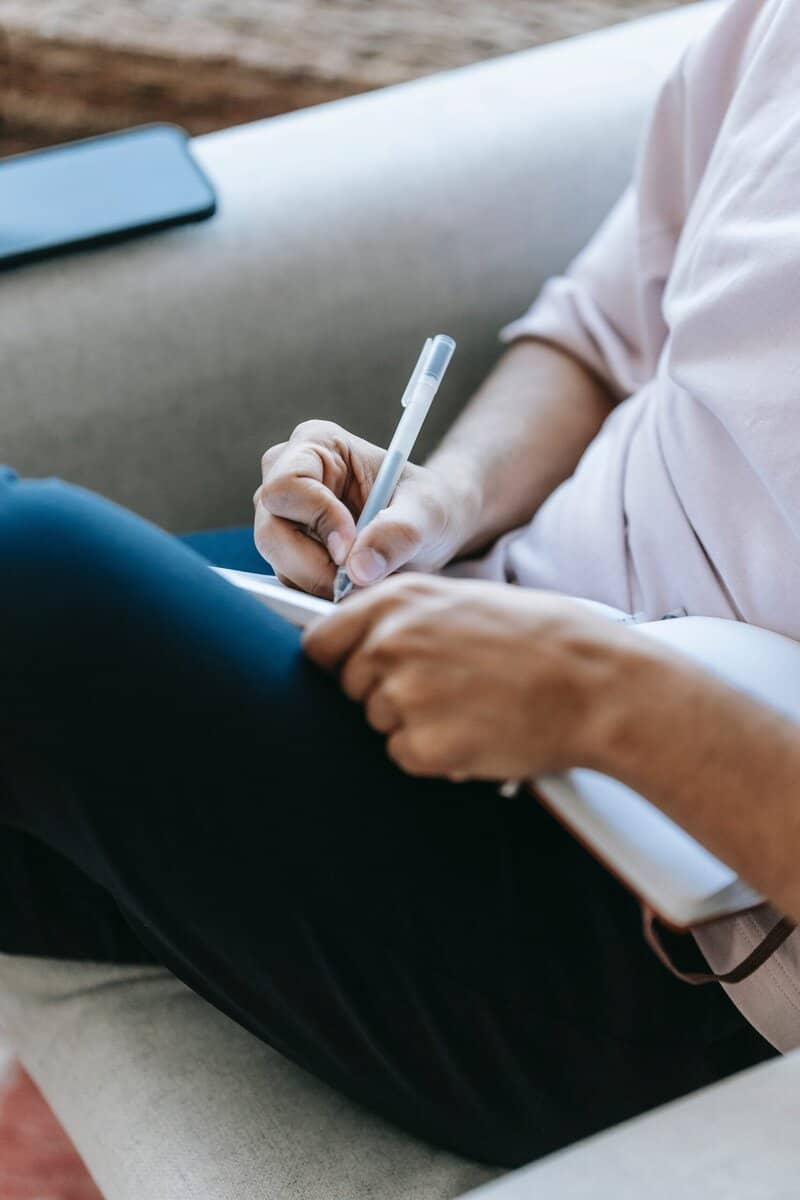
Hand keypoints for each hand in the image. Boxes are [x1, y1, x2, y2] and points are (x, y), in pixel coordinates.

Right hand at [254, 421, 479, 596]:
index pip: (288, 485)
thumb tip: (358, 571)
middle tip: (357, 583)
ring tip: (364, 584)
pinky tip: (353, 588)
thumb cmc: (429, 505)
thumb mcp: (427, 513)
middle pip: (271, 530)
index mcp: (317, 444)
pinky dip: (319, 591)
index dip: (317, 520)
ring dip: (319, 582)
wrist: (431, 528)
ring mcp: (284, 516)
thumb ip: (398, 534)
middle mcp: (288, 475)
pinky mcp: (288, 550)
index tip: (350, 548)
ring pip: (278, 561)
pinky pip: (289, 580)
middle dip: (313, 565)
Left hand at [303, 574, 635, 780]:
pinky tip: (477, 732)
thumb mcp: (464, 600)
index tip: (352, 672)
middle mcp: (390, 644)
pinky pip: (405, 756)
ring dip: (413, 724)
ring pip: (378, 723)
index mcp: (397, 602)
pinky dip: (434, 754)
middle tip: (444, 689)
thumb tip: (362, 640)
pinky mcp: (423, 745)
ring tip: (471, 706)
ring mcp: (403, 696)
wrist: (596, 684)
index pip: (319, 643)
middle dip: (383, 693)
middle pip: (349, 687)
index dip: (335, 662)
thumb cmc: (541, 639)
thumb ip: (407, 616)